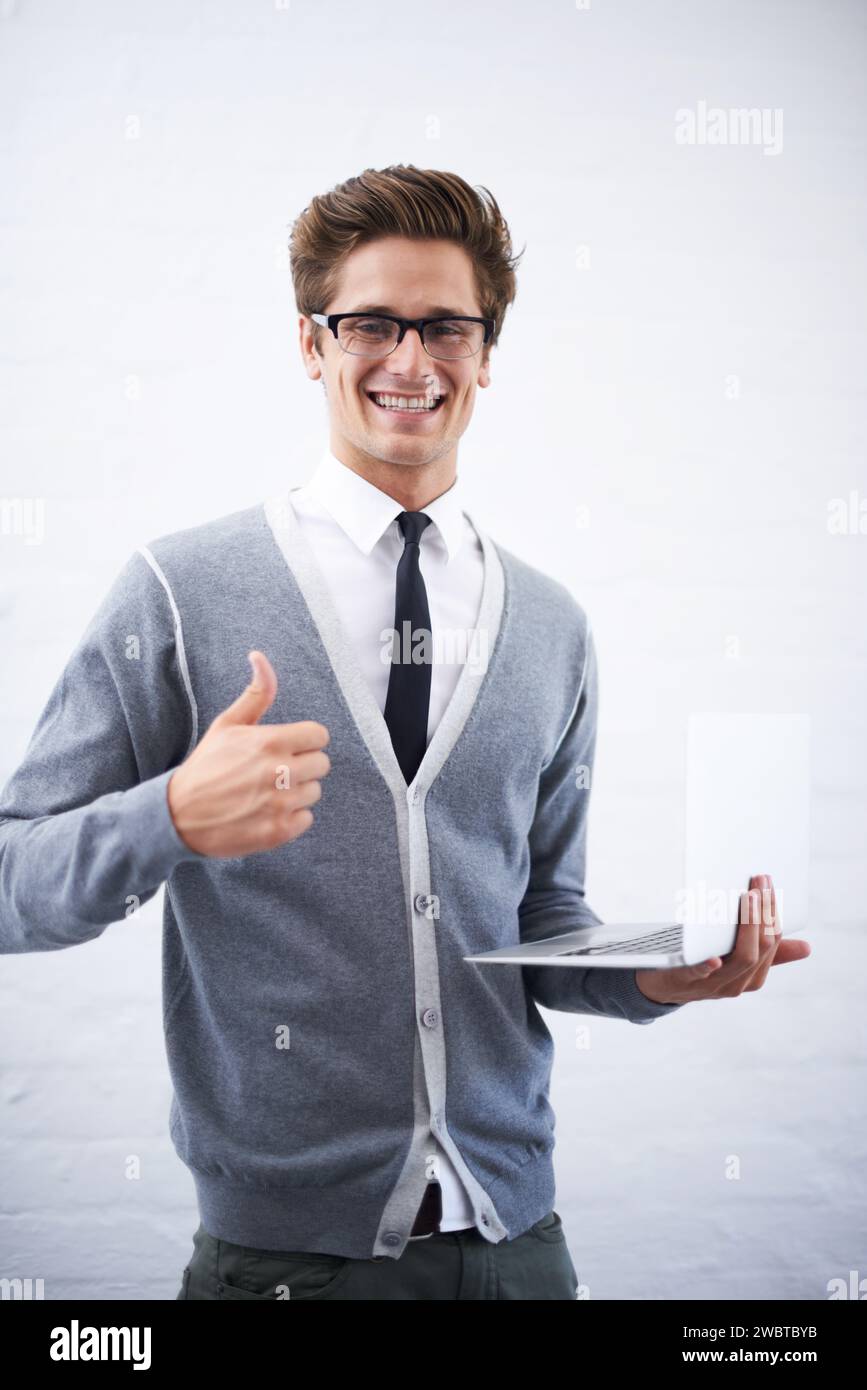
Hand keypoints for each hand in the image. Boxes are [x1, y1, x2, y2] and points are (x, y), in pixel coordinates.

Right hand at [167, 650, 330, 856]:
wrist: (177, 815)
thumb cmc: (205, 767)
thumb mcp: (227, 724)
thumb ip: (256, 693)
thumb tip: (259, 656)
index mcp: (270, 742)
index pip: (319, 736)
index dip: (305, 741)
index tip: (288, 748)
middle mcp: (279, 772)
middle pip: (322, 764)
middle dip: (303, 765)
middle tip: (276, 771)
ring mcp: (280, 803)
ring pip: (315, 792)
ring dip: (297, 792)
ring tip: (267, 792)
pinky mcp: (278, 831)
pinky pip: (307, 819)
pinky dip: (291, 817)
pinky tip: (267, 812)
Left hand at [635, 873, 810, 1005]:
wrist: (659, 989)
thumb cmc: (702, 967)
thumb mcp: (736, 960)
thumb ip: (767, 954)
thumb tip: (806, 947)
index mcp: (751, 976)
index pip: (772, 944)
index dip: (773, 914)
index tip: (770, 886)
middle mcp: (736, 983)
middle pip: (759, 950)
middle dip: (763, 915)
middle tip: (760, 883)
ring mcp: (711, 985)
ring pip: (741, 960)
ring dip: (748, 928)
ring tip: (749, 900)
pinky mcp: (684, 982)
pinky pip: (700, 975)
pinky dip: (709, 965)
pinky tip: (715, 956)